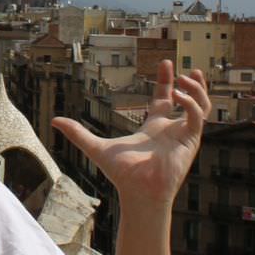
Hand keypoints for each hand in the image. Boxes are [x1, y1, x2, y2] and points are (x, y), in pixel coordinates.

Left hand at [53, 61, 209, 212]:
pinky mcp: (190, 141)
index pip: (164, 99)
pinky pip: (197, 117)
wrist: (138, 191)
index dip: (165, 81)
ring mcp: (183, 135)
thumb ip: (78, 133)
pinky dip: (191, 104)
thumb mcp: (96, 147)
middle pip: (189, 100)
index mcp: (153, 128)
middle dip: (192, 83)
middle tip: (187, 68)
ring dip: (197, 90)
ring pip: (201, 107)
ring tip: (186, 78)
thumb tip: (54, 121)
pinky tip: (178, 96)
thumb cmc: (122, 174)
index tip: (165, 63)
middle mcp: (171, 129)